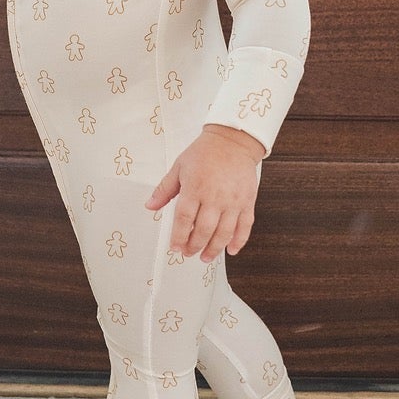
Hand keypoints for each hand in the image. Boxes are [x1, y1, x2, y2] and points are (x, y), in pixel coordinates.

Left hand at [146, 124, 264, 261]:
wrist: (233, 140)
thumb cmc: (205, 152)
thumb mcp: (179, 167)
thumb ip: (164, 189)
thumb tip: (150, 206)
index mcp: (195, 187)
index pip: (184, 219)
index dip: (179, 237)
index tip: (175, 247)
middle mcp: (215, 197)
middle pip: (203, 230)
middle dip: (194, 246)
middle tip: (189, 253)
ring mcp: (233, 201)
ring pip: (224, 233)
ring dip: (214, 249)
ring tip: (206, 257)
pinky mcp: (247, 201)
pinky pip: (245, 226)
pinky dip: (239, 241)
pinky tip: (231, 250)